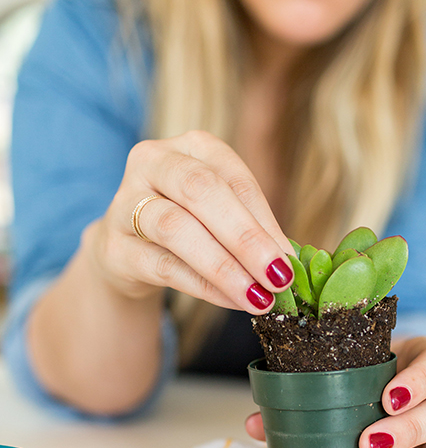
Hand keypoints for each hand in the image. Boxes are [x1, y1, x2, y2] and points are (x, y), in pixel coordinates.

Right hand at [87, 130, 293, 310]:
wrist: (126, 251)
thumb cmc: (189, 226)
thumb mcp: (222, 215)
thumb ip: (253, 230)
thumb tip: (289, 261)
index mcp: (192, 146)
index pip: (233, 178)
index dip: (264, 220)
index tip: (289, 258)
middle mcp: (153, 162)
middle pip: (201, 192)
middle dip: (245, 237)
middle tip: (278, 275)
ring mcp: (125, 202)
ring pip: (176, 228)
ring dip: (223, 266)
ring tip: (256, 296)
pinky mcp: (113, 246)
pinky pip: (162, 265)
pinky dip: (203, 286)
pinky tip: (231, 300)